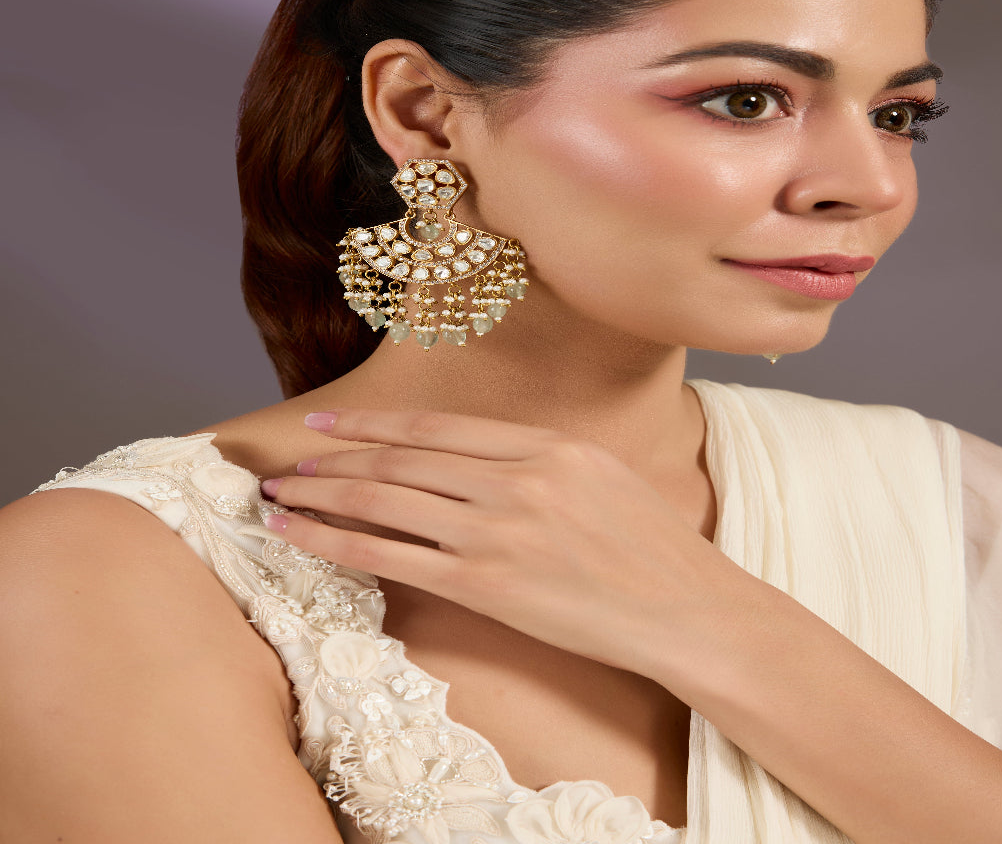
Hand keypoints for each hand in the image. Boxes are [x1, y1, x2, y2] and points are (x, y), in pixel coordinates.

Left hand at [261, 408, 730, 677]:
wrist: (686, 609)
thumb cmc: (651, 547)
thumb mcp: (601, 474)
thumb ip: (535, 460)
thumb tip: (471, 461)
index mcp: (546, 445)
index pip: (437, 429)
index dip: (374, 424)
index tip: (331, 423)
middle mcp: (516, 478)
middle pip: (402, 460)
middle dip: (336, 458)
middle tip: (291, 461)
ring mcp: (498, 531)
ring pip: (386, 502)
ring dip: (324, 495)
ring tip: (282, 497)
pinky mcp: (487, 586)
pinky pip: (393, 558)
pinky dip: (337, 543)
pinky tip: (302, 538)